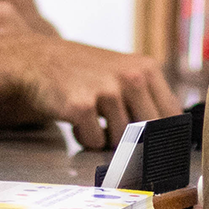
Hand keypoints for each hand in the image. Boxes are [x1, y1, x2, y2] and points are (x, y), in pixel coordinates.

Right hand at [12, 39, 180, 148]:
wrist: (35, 59)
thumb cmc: (83, 72)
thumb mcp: (122, 73)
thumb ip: (146, 99)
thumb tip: (167, 142)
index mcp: (147, 69)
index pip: (172, 116)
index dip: (165, 138)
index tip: (156, 149)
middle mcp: (131, 77)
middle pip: (150, 133)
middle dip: (134, 141)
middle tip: (115, 132)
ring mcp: (107, 91)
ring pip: (122, 141)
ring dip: (105, 138)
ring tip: (91, 116)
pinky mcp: (81, 106)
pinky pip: (95, 143)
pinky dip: (85, 138)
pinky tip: (75, 118)